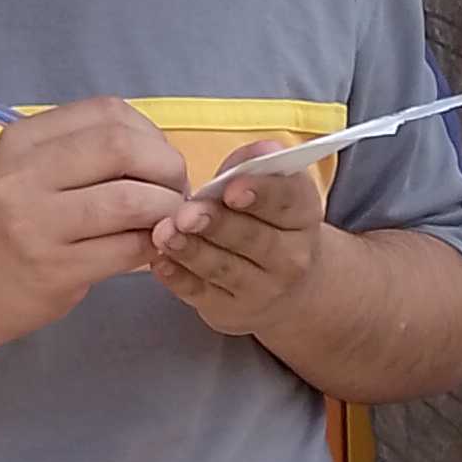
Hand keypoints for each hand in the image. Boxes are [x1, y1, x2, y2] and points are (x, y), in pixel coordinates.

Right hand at [0, 97, 190, 365]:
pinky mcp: (56, 269)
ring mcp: (38, 224)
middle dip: (167, 168)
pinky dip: (154, 245)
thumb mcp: (28, 172)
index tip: (160, 160)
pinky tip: (152, 249)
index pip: (107, 113)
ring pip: (131, 200)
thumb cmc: (6, 226)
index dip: (151, 134)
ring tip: (168, 222)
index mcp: (23, 141)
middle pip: (123, 147)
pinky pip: (128, 248)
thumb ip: (83, 154)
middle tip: (175, 193)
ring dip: (167, 210)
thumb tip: (159, 154)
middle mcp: (25, 175)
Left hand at [150, 145, 328, 341]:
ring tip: (165, 233)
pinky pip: (200, 293)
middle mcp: (290, 258)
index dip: (260, 194)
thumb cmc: (267, 222)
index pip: (287, 201)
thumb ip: (255, 165)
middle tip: (187, 213)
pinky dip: (178, 277)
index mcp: (302, 216)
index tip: (233, 189)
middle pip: (252, 238)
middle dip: (217, 224)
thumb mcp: (271, 188)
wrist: (287, 286)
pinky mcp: (229, 311)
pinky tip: (159, 260)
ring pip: (223, 267)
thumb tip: (261, 150)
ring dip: (191, 250)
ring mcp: (262, 290)